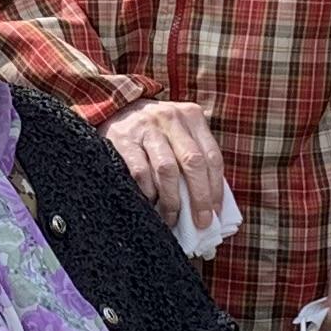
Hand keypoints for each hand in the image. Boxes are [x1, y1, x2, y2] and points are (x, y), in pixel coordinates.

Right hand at [103, 100, 230, 235]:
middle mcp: (171, 118)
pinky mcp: (124, 139)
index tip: (215, 212)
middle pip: (193, 162)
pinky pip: (141, 172)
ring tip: (172, 218)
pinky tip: (151, 202)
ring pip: (167, 169)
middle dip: (199, 197)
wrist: (114, 109)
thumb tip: (210, 203)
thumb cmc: (154, 130)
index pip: (212, 156)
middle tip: (200, 221)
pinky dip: (148, 192)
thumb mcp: (178, 133)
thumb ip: (195, 157)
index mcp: (192, 116)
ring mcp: (146, 127)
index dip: (215, 188)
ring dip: (172, 199)